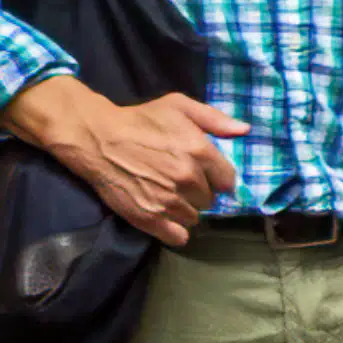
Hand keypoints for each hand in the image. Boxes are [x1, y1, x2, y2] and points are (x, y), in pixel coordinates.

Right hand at [20, 78, 244, 246]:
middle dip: (199, 191)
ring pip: (194, 218)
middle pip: (210, 200)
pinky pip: (178, 236)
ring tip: (168, 194)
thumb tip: (244, 131)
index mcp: (199, 152)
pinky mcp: (150, 219)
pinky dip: (174, 229)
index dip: (217, 177)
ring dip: (185, 209)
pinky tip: (165, 215)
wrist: (98, 139)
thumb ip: (214, 118)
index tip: (204, 173)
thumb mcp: (178, 106)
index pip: (228, 180)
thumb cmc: (140, 120)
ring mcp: (169, 202)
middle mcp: (188, 180)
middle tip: (180, 180)